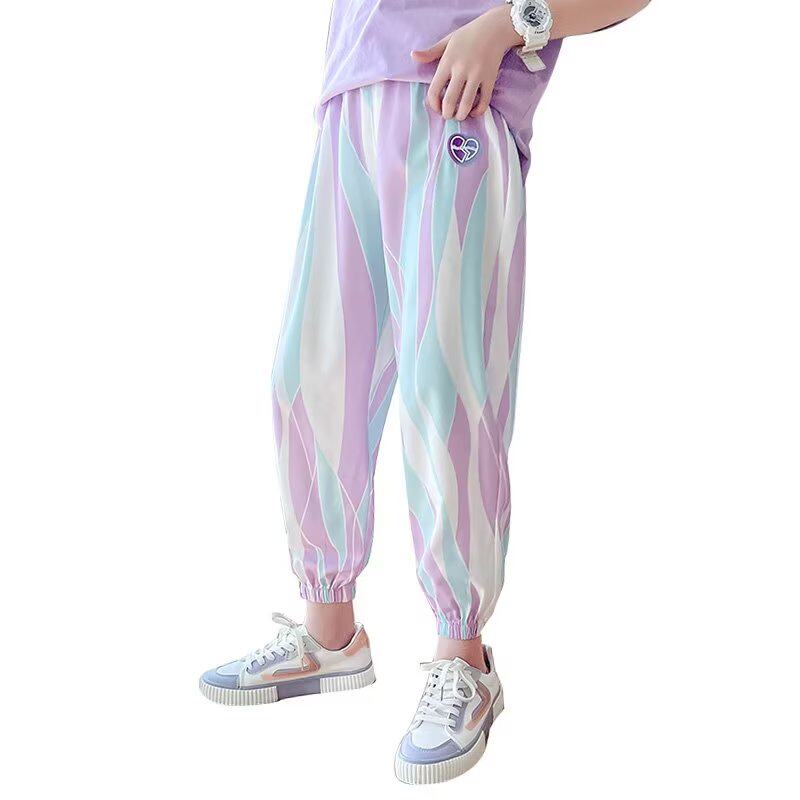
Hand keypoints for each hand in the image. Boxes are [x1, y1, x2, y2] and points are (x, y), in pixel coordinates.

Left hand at [411, 6, 522, 120]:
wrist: (494, 28)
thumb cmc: (468, 35)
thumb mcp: (447, 41)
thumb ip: (430, 52)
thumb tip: (413, 56)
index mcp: (448, 62)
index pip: (434, 90)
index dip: (433, 105)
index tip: (437, 108)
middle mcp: (461, 69)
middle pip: (449, 101)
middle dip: (447, 114)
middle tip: (448, 114)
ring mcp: (477, 75)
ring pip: (466, 104)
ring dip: (461, 115)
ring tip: (460, 115)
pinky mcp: (490, 78)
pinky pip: (484, 101)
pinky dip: (478, 111)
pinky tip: (474, 111)